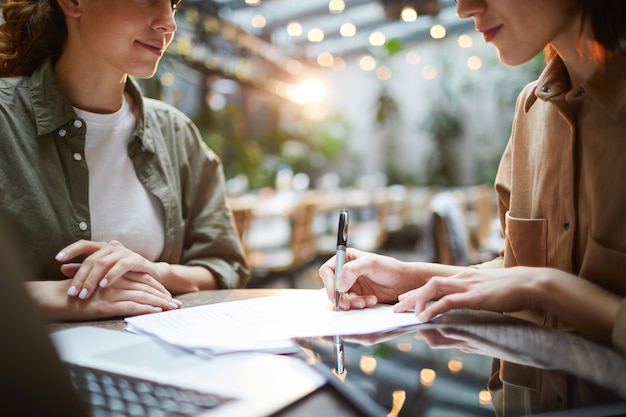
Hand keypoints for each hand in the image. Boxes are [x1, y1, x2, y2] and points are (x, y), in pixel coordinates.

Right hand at [25, 277, 180, 320]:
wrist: (54, 298)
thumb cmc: (74, 293)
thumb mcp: (97, 285)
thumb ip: (111, 285)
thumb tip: (126, 293)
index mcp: (115, 276)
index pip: (143, 280)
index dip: (158, 287)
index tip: (169, 295)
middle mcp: (116, 283)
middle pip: (147, 288)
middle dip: (164, 297)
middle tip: (177, 304)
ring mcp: (111, 294)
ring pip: (142, 297)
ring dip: (160, 304)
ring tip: (172, 309)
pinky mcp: (106, 305)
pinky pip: (130, 306)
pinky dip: (145, 309)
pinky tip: (156, 312)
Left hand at [57, 240, 166, 299]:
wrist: (152, 278)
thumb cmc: (125, 275)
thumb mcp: (103, 273)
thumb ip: (84, 270)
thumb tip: (62, 269)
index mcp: (103, 248)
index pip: (84, 244)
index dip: (71, 250)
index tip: (57, 258)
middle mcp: (113, 247)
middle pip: (92, 259)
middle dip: (80, 277)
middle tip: (72, 293)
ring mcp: (125, 252)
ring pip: (104, 263)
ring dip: (93, 279)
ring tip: (85, 293)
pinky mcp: (136, 260)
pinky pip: (121, 266)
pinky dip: (111, 275)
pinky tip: (104, 285)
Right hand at [318, 248, 418, 310]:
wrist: (406, 283)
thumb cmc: (391, 269)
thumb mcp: (371, 263)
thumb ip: (352, 270)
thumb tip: (338, 284)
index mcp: (347, 259)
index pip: (327, 270)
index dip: (328, 283)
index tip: (334, 294)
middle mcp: (347, 272)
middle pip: (332, 287)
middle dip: (341, 297)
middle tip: (349, 304)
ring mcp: (352, 285)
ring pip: (342, 298)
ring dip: (352, 303)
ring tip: (366, 301)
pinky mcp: (358, 296)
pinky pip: (351, 304)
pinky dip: (359, 305)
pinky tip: (372, 301)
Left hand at [394, 267, 538, 320]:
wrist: (531, 283)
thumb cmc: (514, 289)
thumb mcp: (489, 290)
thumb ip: (475, 295)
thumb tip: (470, 302)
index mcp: (465, 277)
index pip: (436, 282)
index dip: (419, 291)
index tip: (405, 299)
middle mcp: (462, 278)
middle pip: (429, 283)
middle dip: (411, 296)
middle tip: (396, 307)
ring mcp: (467, 286)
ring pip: (433, 288)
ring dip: (417, 300)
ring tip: (406, 313)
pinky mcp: (474, 296)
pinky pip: (448, 301)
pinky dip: (433, 309)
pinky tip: (424, 317)